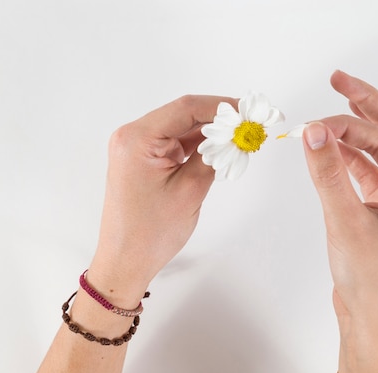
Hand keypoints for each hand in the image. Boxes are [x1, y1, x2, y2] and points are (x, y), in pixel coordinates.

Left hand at [87, 95, 235, 299]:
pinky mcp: (144, 160)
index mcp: (136, 139)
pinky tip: (221, 150)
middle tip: (251, 126)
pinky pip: (175, 144)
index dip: (222, 106)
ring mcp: (137, 149)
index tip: (249, 112)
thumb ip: (213, 155)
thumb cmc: (151, 232)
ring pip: (182, 130)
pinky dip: (199, 146)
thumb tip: (235, 134)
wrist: (126, 261)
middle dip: (219, 120)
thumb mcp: (190, 189)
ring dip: (211, 134)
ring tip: (241, 139)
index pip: (186, 108)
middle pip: (183, 115)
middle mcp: (132, 137)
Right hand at [302, 70, 377, 372]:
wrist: (373, 319)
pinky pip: (367, 174)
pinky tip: (329, 151)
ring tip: (328, 112)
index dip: (347, 126)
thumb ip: (328, 173)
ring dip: (353, 135)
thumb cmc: (369, 279)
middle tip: (338, 79)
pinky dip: (347, 161)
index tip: (312, 124)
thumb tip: (312, 131)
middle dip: (365, 106)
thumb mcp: (345, 220)